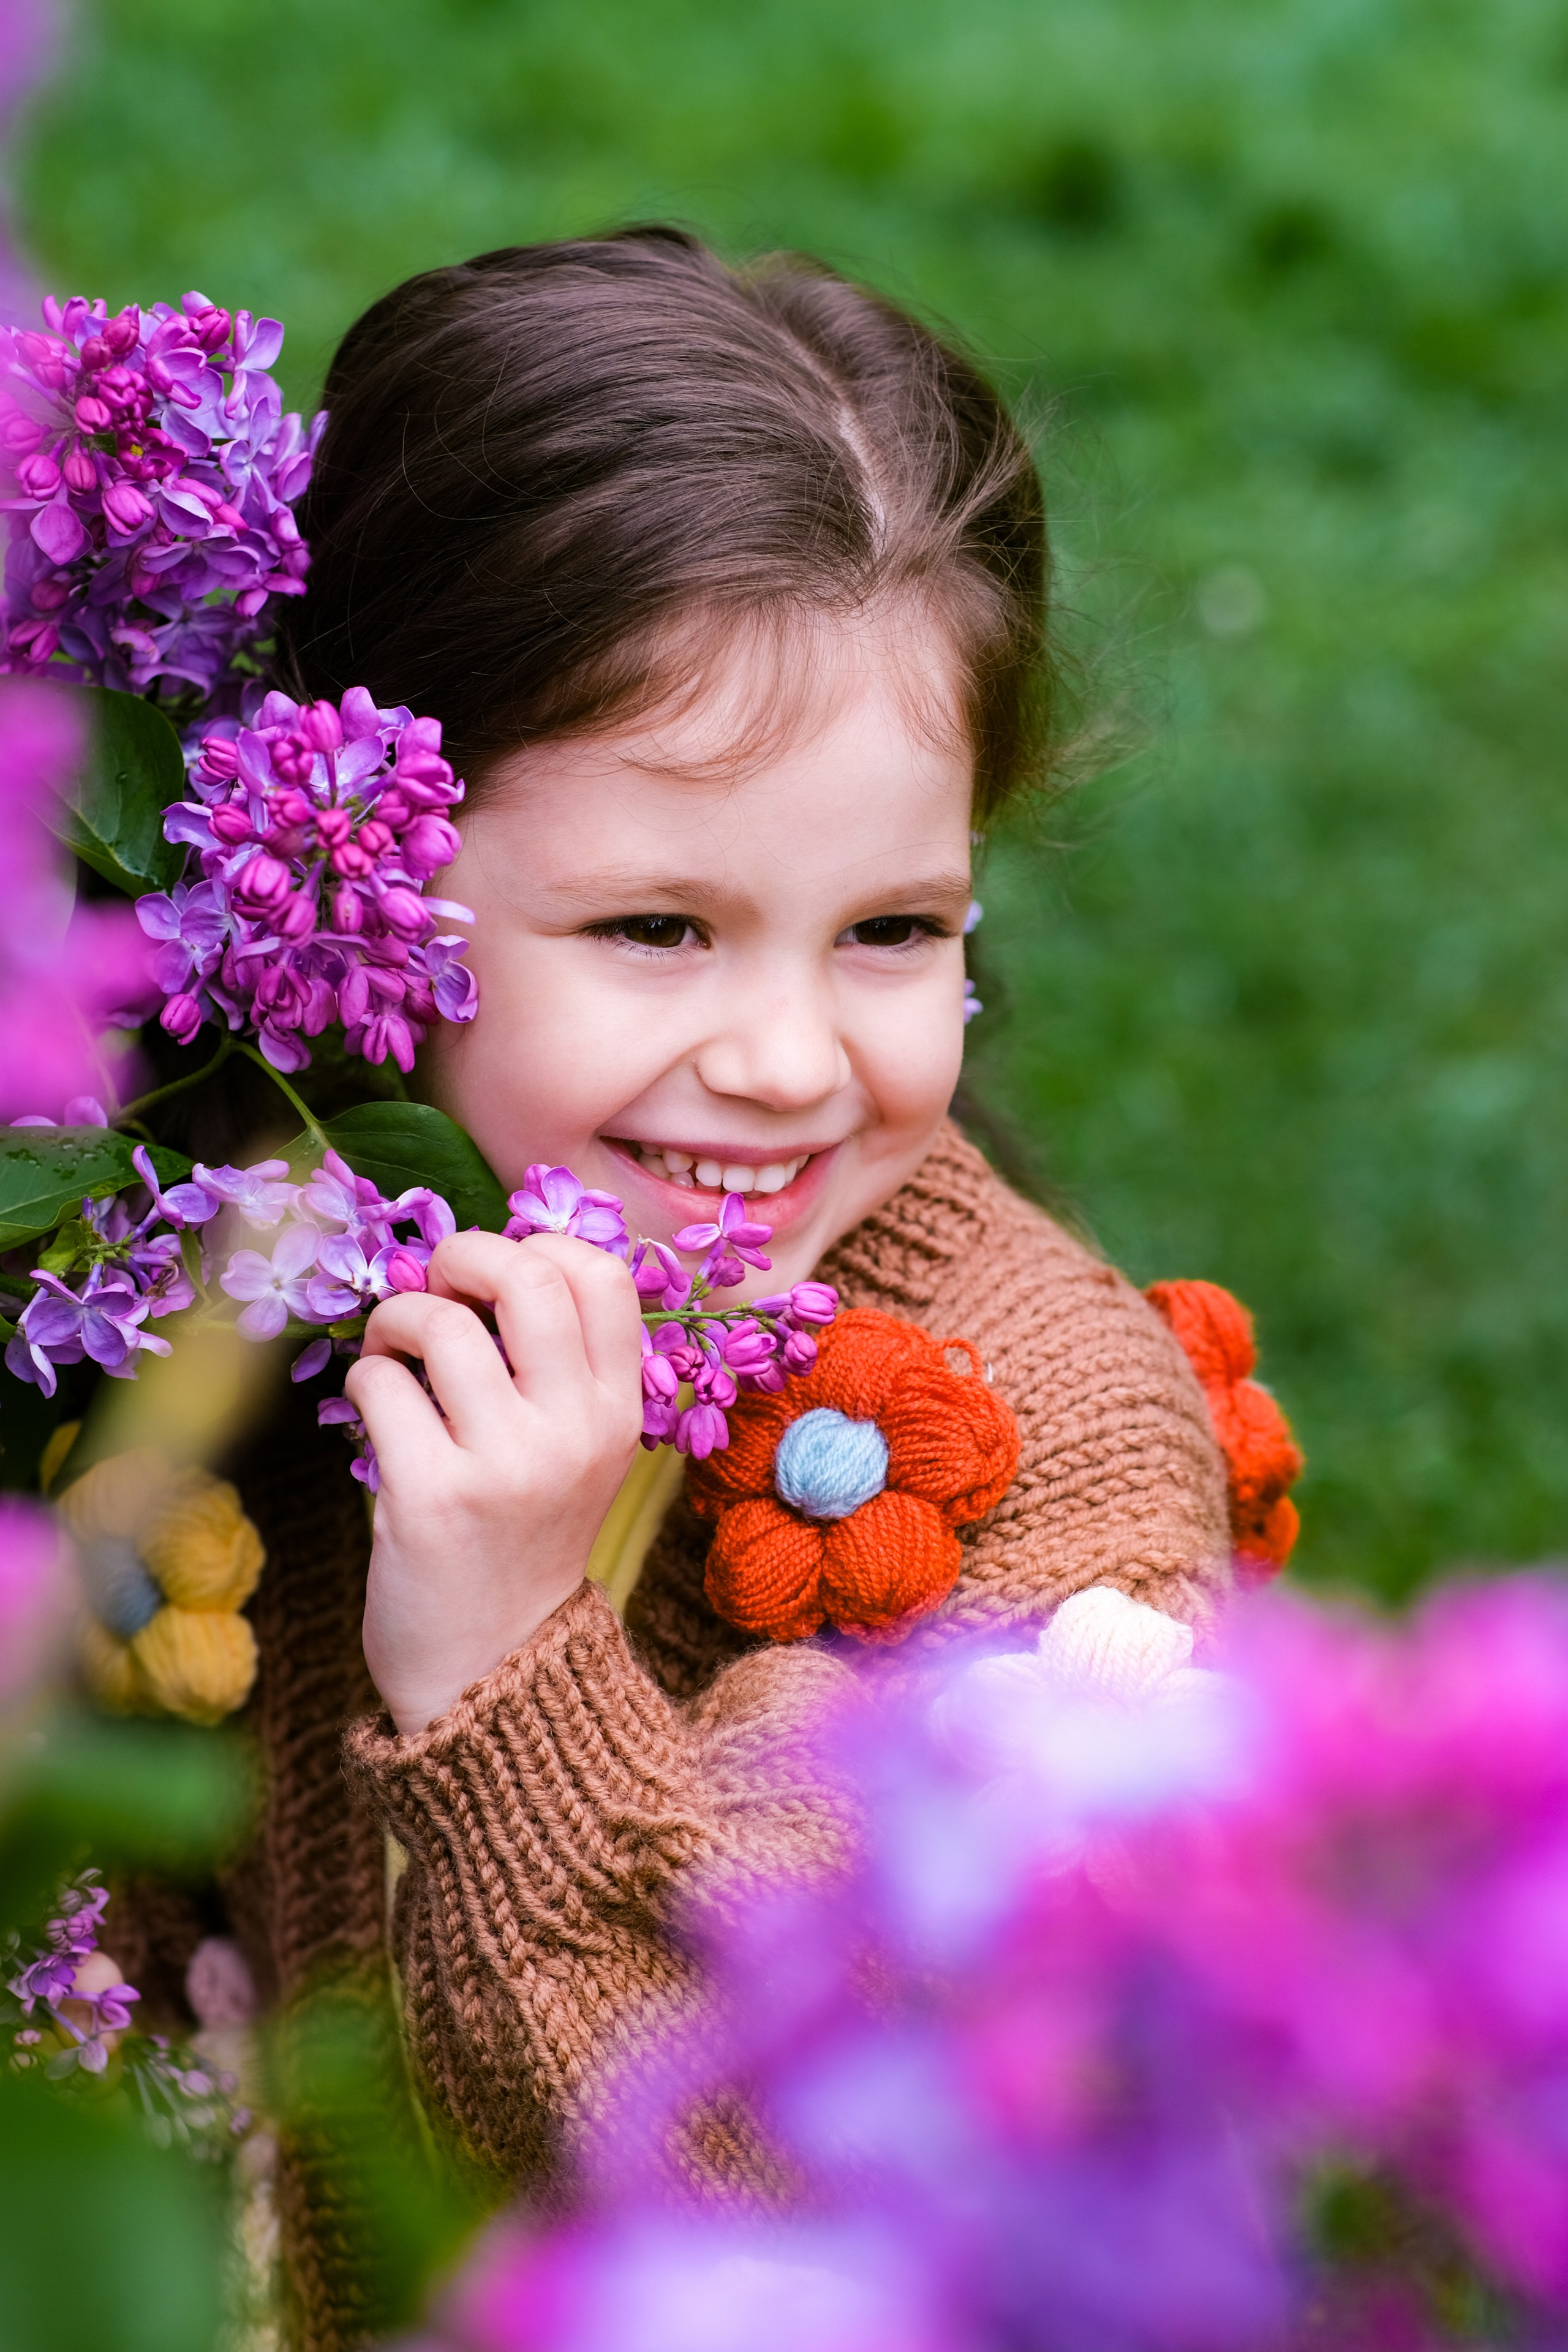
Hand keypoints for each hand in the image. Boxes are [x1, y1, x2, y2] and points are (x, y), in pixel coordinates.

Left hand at [347, 1229, 643, 1733]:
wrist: (491, 1669)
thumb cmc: (520, 1539)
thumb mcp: (573, 1452)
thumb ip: (553, 1367)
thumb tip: (479, 1263)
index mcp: (616, 1412)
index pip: (604, 1275)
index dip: (539, 1246)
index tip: (498, 1277)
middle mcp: (573, 1431)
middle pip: (528, 1274)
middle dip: (464, 1255)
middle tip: (438, 1285)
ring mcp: (505, 1463)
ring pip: (439, 1322)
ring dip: (396, 1319)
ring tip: (394, 1353)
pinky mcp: (431, 1495)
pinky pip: (380, 1383)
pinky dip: (363, 1380)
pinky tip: (373, 1411)